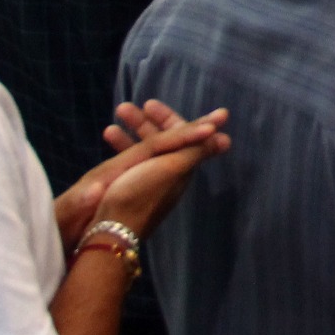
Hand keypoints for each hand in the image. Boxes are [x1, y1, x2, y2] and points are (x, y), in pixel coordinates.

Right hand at [56, 105, 229, 249]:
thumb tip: (226, 139)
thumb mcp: (174, 167)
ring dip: (131, 130)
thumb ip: (198, 150)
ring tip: (115, 114)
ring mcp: (149, 181)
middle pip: (161, 138)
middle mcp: (168, 173)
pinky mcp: (130, 189)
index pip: (183, 134)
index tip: (151, 103)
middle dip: (146, 121)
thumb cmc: (142, 193)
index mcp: (181, 166)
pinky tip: (108, 135)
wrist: (112, 231)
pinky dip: (121, 145)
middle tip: (124, 107)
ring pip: (144, 148)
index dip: (169, 117)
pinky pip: (129, 161)